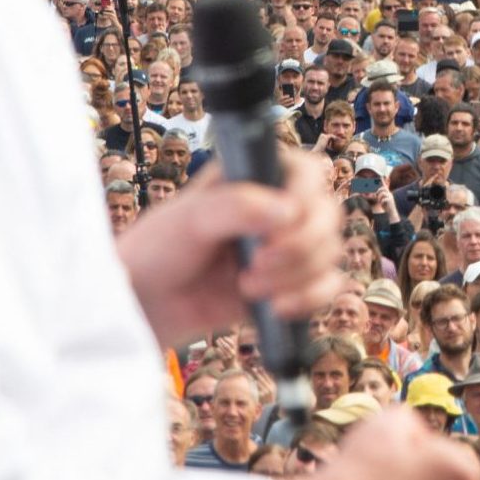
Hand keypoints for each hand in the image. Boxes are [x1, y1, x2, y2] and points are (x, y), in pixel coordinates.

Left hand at [116, 152, 342, 345]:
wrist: (149, 303)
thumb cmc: (160, 249)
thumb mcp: (191, 218)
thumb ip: (238, 206)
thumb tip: (289, 211)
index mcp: (256, 177)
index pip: (308, 172)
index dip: (306, 196)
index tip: (283, 221)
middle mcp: (278, 208)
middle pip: (329, 215)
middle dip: (300, 245)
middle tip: (258, 263)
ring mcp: (287, 247)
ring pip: (329, 254)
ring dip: (296, 276)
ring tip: (247, 288)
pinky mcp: (290, 284)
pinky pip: (325, 288)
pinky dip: (309, 300)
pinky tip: (276, 308)